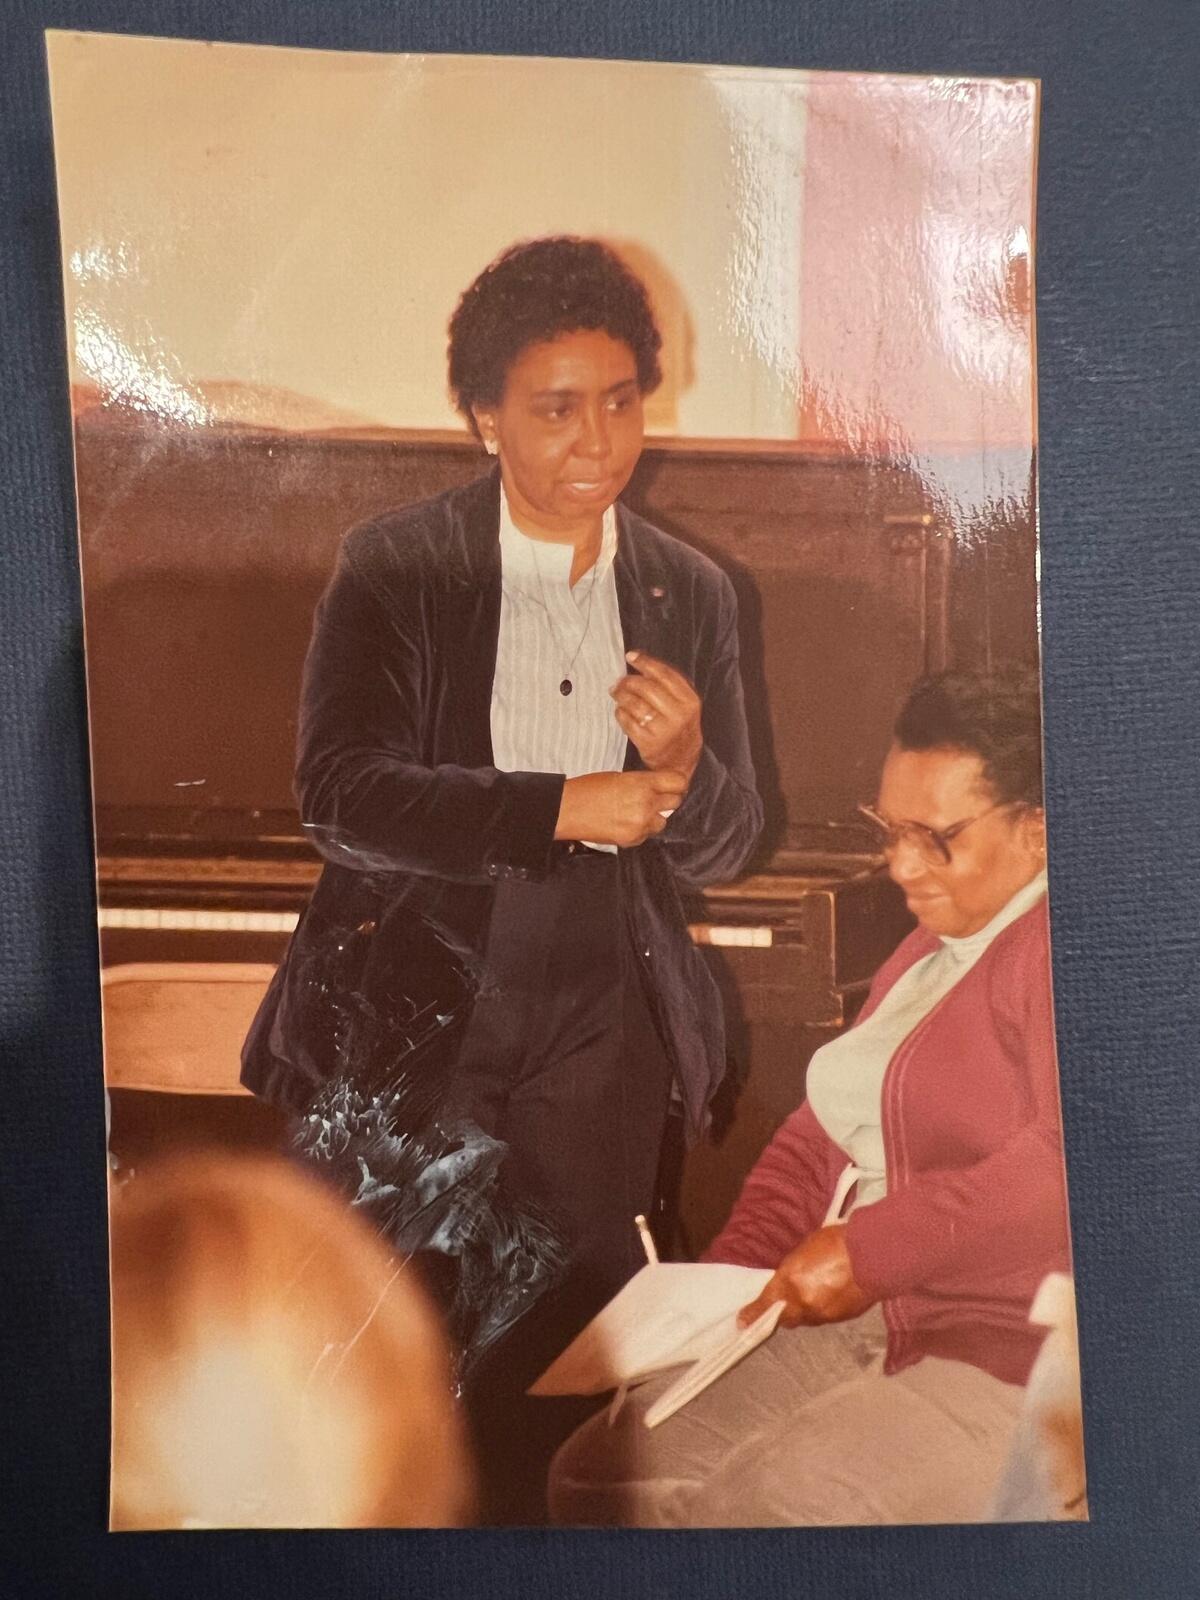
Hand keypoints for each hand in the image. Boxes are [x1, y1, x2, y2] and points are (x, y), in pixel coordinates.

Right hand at [555, 769, 688, 847]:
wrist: (567, 810)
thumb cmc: (588, 788)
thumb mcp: (619, 777)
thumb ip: (642, 783)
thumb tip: (659, 788)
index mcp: (642, 784)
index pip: (678, 783)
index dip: (677, 783)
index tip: (674, 784)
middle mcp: (646, 804)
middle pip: (675, 802)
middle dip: (668, 800)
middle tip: (657, 798)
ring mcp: (640, 825)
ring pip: (663, 822)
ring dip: (654, 818)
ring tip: (636, 813)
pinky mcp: (632, 840)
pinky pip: (646, 835)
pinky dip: (640, 830)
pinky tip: (624, 823)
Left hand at [610, 651, 702, 782]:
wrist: (682, 761)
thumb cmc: (680, 727)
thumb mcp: (684, 705)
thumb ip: (668, 684)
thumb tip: (638, 660)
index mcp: (689, 701)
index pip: (665, 674)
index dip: (645, 662)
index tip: (631, 656)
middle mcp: (679, 715)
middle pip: (647, 688)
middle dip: (629, 681)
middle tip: (619, 681)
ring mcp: (663, 730)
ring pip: (635, 704)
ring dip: (621, 695)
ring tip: (616, 692)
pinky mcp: (648, 743)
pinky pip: (628, 721)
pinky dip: (620, 713)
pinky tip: (620, 710)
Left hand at [737, 1225, 873, 1329]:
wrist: (873, 1254)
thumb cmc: (836, 1242)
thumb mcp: (804, 1249)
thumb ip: (791, 1271)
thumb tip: (785, 1283)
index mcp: (790, 1282)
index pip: (766, 1304)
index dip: (753, 1314)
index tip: (741, 1322)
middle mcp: (804, 1303)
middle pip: (786, 1317)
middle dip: (781, 1312)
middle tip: (781, 1303)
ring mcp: (824, 1313)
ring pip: (806, 1318)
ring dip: (803, 1310)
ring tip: (809, 1295)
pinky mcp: (841, 1318)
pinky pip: (824, 1317)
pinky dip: (822, 1309)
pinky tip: (828, 1296)